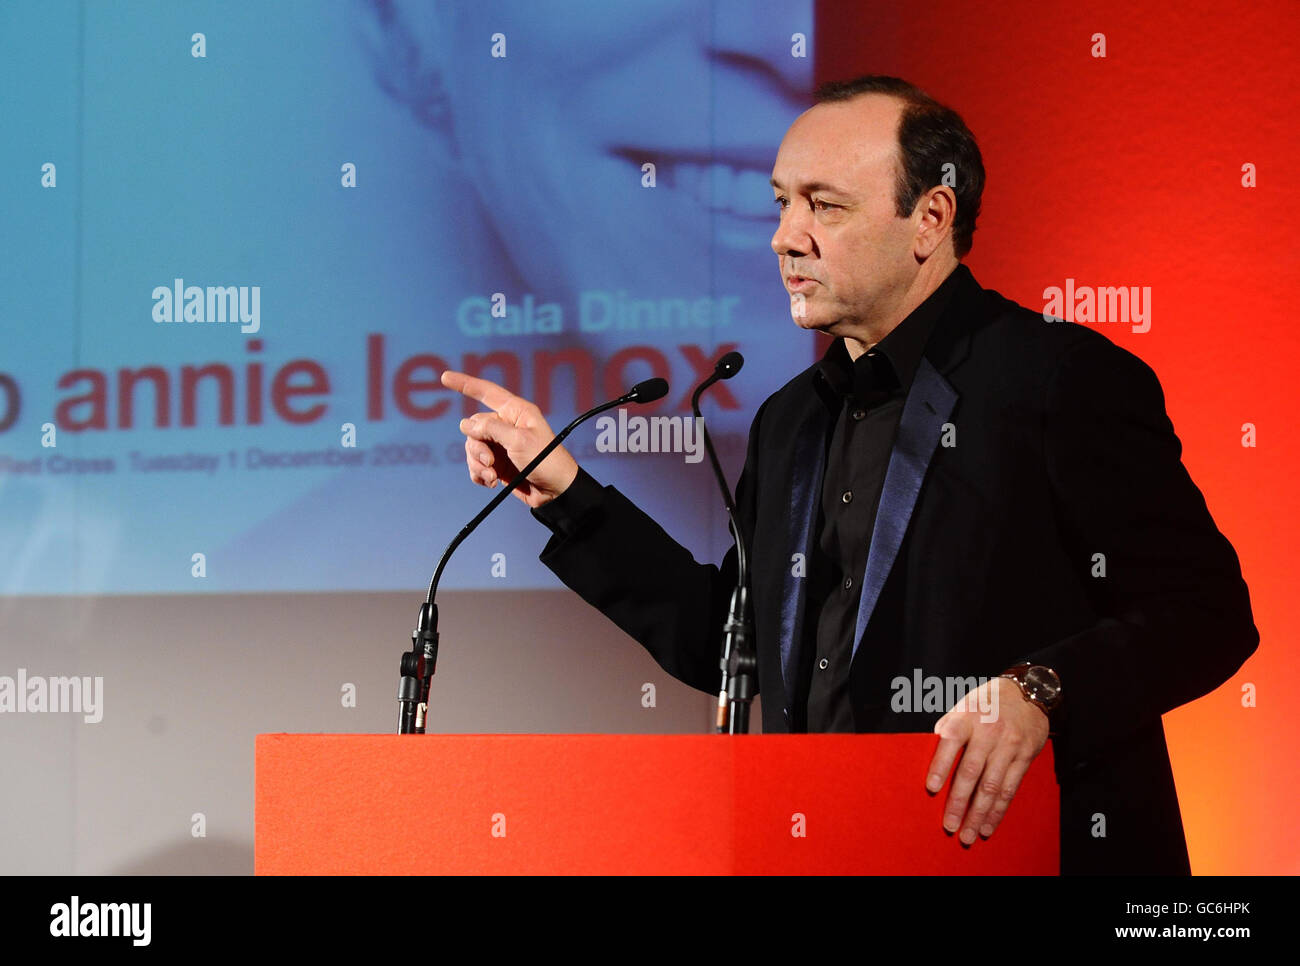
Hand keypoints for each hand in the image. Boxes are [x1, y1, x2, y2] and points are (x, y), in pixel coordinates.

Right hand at [440, 370, 579, 508]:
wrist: (554, 492)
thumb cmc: (545, 461)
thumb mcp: (519, 441)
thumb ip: (491, 429)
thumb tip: (466, 424)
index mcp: (516, 412)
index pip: (487, 392)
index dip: (465, 384)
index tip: (444, 377)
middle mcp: (506, 426)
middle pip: (474, 427)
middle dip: (477, 447)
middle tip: (490, 462)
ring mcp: (500, 445)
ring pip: (472, 448)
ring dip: (477, 463)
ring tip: (492, 476)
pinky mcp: (497, 464)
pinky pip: (476, 464)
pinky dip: (479, 473)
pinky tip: (490, 482)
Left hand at [924, 677, 1049, 845]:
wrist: (1028, 693)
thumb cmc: (987, 703)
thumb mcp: (963, 707)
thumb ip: (948, 729)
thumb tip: (930, 752)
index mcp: (967, 717)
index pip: (950, 742)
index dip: (941, 765)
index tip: (931, 788)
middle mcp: (988, 732)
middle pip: (971, 772)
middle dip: (959, 802)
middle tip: (949, 826)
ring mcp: (1008, 746)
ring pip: (992, 786)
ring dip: (979, 814)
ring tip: (968, 834)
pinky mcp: (1024, 758)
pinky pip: (1010, 788)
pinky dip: (998, 810)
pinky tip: (989, 826)